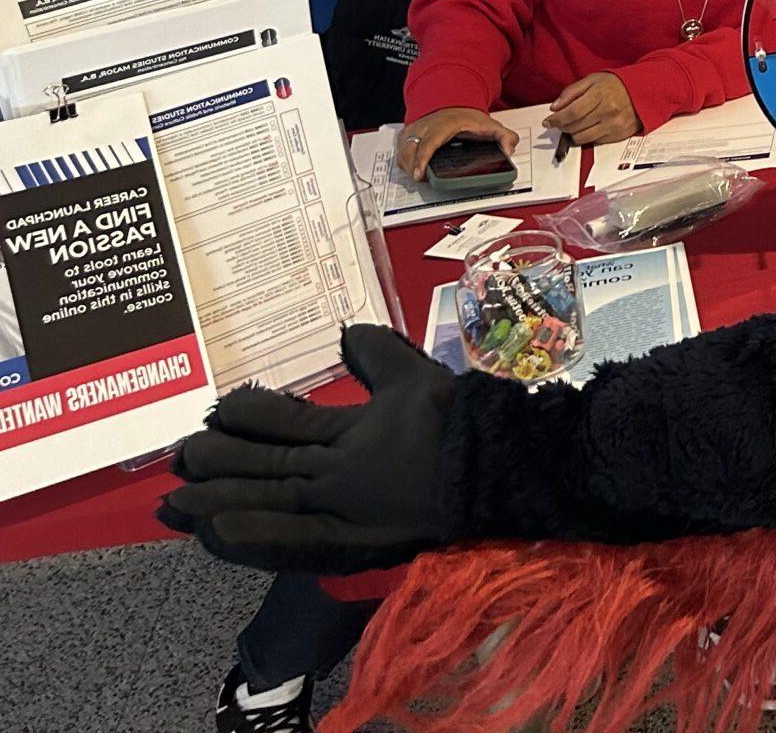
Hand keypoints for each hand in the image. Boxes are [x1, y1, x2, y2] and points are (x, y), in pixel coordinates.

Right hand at [158, 325, 460, 573]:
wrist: (500, 460)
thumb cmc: (460, 421)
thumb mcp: (412, 379)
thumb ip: (375, 355)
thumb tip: (342, 332)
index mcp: (345, 437)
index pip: (281, 429)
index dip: (242, 421)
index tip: (208, 413)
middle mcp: (334, 476)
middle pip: (262, 469)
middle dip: (217, 464)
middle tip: (176, 457)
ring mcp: (341, 509)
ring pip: (267, 505)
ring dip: (221, 503)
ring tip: (178, 501)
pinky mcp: (355, 540)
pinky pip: (299, 543)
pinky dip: (260, 538)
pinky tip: (222, 532)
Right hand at [396, 106, 516, 181]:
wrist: (453, 101)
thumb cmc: (468, 117)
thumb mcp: (490, 125)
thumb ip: (505, 138)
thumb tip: (509, 151)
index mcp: (445, 124)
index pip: (429, 143)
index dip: (422, 160)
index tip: (420, 174)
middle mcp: (426, 126)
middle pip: (410, 149)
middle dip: (412, 167)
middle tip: (421, 179)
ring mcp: (415, 129)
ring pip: (403, 151)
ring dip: (408, 166)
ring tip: (419, 175)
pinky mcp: (407, 134)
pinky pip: (400, 150)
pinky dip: (405, 161)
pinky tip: (414, 168)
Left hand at [546, 71, 638, 145]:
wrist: (642, 92)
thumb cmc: (616, 85)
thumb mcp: (592, 80)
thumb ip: (571, 92)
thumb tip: (555, 107)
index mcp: (600, 94)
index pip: (572, 112)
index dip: (556, 119)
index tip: (548, 121)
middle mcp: (608, 111)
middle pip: (575, 126)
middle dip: (562, 126)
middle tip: (559, 122)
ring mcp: (614, 125)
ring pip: (582, 138)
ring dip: (572, 133)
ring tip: (573, 126)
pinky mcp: (619, 135)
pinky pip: (594, 142)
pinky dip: (587, 136)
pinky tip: (588, 127)